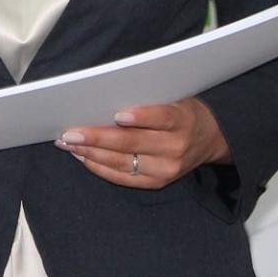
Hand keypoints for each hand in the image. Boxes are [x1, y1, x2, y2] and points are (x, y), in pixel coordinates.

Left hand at [56, 97, 231, 188]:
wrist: (210, 139)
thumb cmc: (182, 111)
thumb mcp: (175, 98)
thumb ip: (149, 98)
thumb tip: (105, 93)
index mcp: (182, 121)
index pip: (162, 118)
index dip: (141, 117)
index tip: (118, 115)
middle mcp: (175, 147)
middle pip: (132, 143)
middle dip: (97, 138)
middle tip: (71, 133)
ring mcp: (166, 169)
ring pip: (122, 162)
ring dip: (90, 153)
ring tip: (68, 143)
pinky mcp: (157, 182)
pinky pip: (123, 178)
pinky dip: (100, 167)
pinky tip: (82, 156)